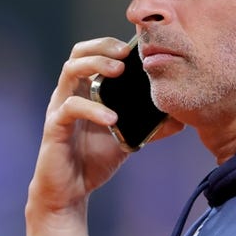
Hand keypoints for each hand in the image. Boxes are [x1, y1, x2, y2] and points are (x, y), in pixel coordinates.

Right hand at [27, 37, 137, 216]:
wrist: (70, 191)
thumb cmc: (94, 160)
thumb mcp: (128, 139)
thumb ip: (149, 126)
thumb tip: (181, 118)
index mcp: (85, 90)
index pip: (93, 53)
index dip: (111, 43)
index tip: (137, 46)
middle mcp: (70, 93)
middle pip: (78, 53)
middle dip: (102, 46)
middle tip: (126, 53)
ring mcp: (59, 107)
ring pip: (70, 71)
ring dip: (95, 65)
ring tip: (118, 72)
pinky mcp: (54, 127)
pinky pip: (70, 108)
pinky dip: (93, 109)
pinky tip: (112, 118)